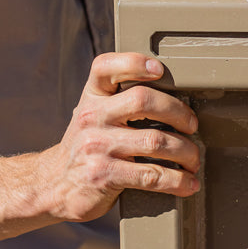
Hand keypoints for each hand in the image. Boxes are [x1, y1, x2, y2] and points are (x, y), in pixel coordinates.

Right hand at [42, 52, 200, 221]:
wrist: (53, 186)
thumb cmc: (87, 148)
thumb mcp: (93, 116)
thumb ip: (119, 102)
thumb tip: (174, 100)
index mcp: (92, 98)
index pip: (106, 67)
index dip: (135, 62)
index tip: (160, 70)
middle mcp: (92, 117)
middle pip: (143, 100)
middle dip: (179, 113)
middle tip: (192, 126)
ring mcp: (97, 146)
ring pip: (155, 141)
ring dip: (186, 152)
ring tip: (194, 160)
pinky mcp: (105, 175)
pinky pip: (151, 175)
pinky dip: (177, 180)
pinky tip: (188, 183)